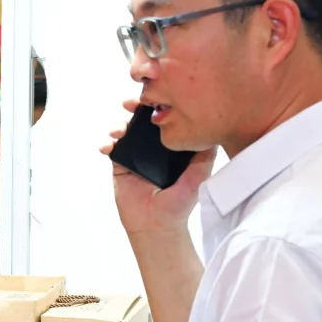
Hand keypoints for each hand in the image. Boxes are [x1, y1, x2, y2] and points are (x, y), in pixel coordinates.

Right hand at [103, 98, 215, 239]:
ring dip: (120, 124)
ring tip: (119, 129)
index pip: (166, 119)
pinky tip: (108, 146)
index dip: (160, 105)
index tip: (157, 97)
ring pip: (126, 130)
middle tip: (132, 104)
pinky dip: (107, 143)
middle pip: (143, 119)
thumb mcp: (200, 175)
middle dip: (136, 107)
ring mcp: (136, 154)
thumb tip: (214, 129)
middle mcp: (154, 146)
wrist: (157, 224)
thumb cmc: (180, 202)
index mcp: (173, 145)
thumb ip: (206, 154)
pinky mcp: (121, 165)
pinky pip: (112, 148)